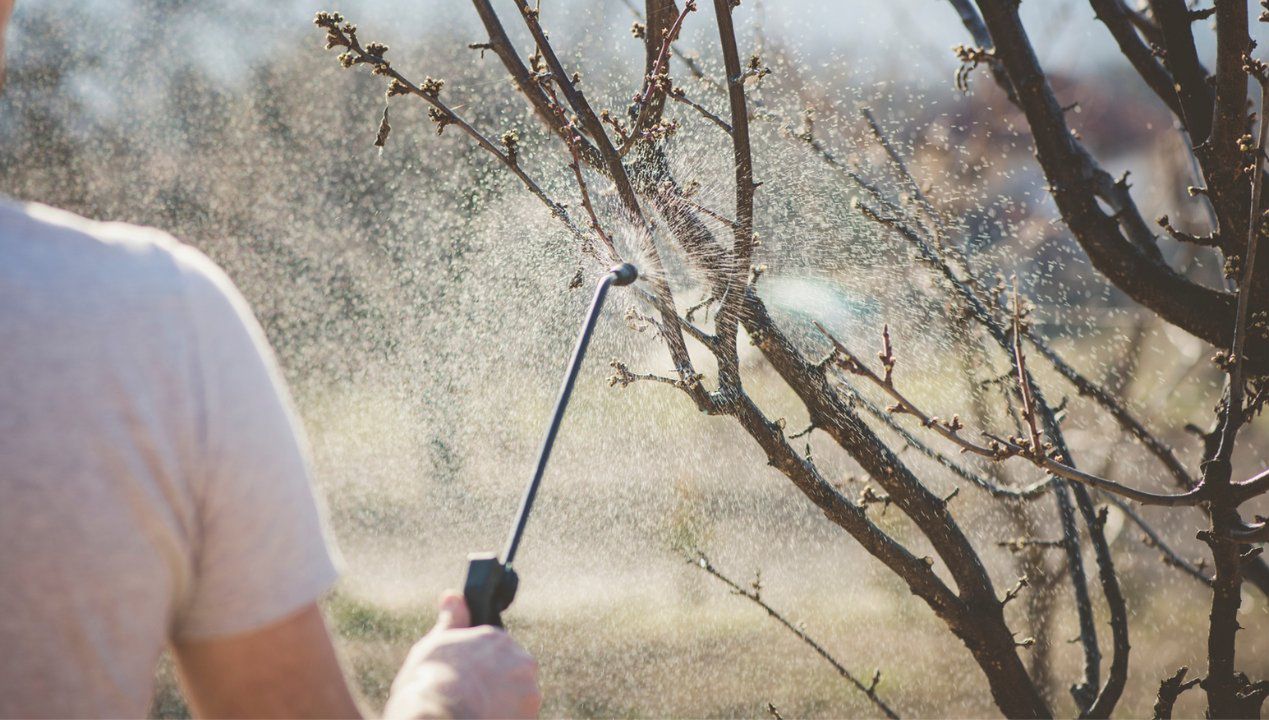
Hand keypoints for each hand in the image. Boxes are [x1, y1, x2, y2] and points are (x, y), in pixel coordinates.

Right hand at [383, 592, 540, 718]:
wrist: (439, 715)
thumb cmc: (430, 679)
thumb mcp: (435, 644)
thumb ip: (452, 620)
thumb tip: (452, 595)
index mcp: (496, 638)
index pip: (497, 653)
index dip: (482, 669)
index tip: (468, 681)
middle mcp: (519, 659)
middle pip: (512, 674)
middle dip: (498, 686)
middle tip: (472, 698)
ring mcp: (528, 689)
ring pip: (518, 699)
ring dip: (504, 705)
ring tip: (477, 711)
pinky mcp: (531, 714)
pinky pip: (520, 717)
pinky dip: (507, 718)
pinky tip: (485, 718)